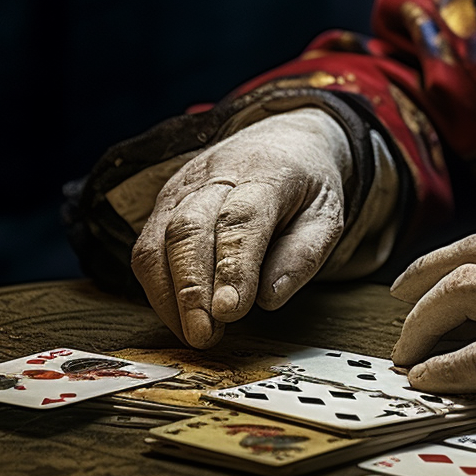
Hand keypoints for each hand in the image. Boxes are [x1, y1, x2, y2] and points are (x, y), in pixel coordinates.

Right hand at [131, 107, 350, 347]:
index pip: (240, 220)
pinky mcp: (164, 202)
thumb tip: (269, 299)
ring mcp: (183, 186)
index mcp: (266, 172)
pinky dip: (159, 289)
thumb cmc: (307, 186)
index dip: (232, 267)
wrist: (283, 140)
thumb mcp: (327, 215)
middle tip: (204, 335)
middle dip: (192, 289)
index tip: (230, 312)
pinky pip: (147, 248)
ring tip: (193, 334)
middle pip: (189, 229)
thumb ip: (303, 255)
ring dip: (170, 295)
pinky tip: (179, 317)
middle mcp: (217, 174)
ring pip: (159, 240)